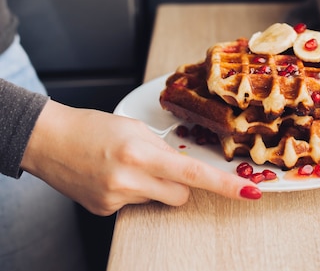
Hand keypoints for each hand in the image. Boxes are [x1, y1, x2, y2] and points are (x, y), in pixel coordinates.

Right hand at [21, 100, 260, 215]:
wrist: (49, 140)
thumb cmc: (93, 127)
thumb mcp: (136, 129)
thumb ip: (164, 150)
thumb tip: (186, 167)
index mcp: (141, 154)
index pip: (195, 175)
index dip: (227, 186)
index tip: (251, 193)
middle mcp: (130, 180)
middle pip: (182, 195)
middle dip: (181, 183)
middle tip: (158, 165)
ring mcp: (116, 199)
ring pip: (159, 200)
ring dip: (153, 186)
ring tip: (126, 167)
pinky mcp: (105, 210)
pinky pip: (136, 204)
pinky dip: (132, 192)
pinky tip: (111, 176)